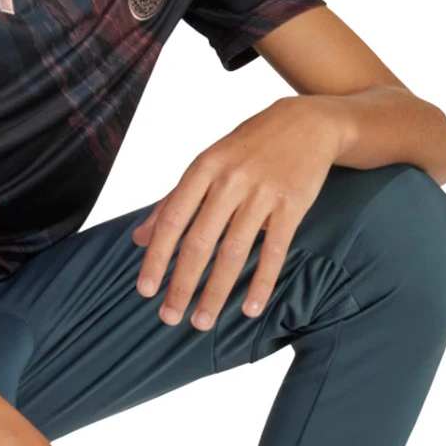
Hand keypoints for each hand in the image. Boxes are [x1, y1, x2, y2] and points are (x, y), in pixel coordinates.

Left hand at [132, 96, 339, 329]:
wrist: (307, 123)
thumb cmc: (249, 147)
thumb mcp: (207, 163)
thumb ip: (173, 200)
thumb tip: (139, 237)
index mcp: (204, 168)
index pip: (173, 219)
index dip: (157, 256)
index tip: (145, 290)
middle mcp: (231, 180)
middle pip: (200, 241)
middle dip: (182, 284)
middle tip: (169, 317)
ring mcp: (263, 192)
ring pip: (235, 251)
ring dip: (216, 291)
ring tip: (202, 321)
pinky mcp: (292, 205)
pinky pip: (275, 251)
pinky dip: (261, 283)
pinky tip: (249, 308)